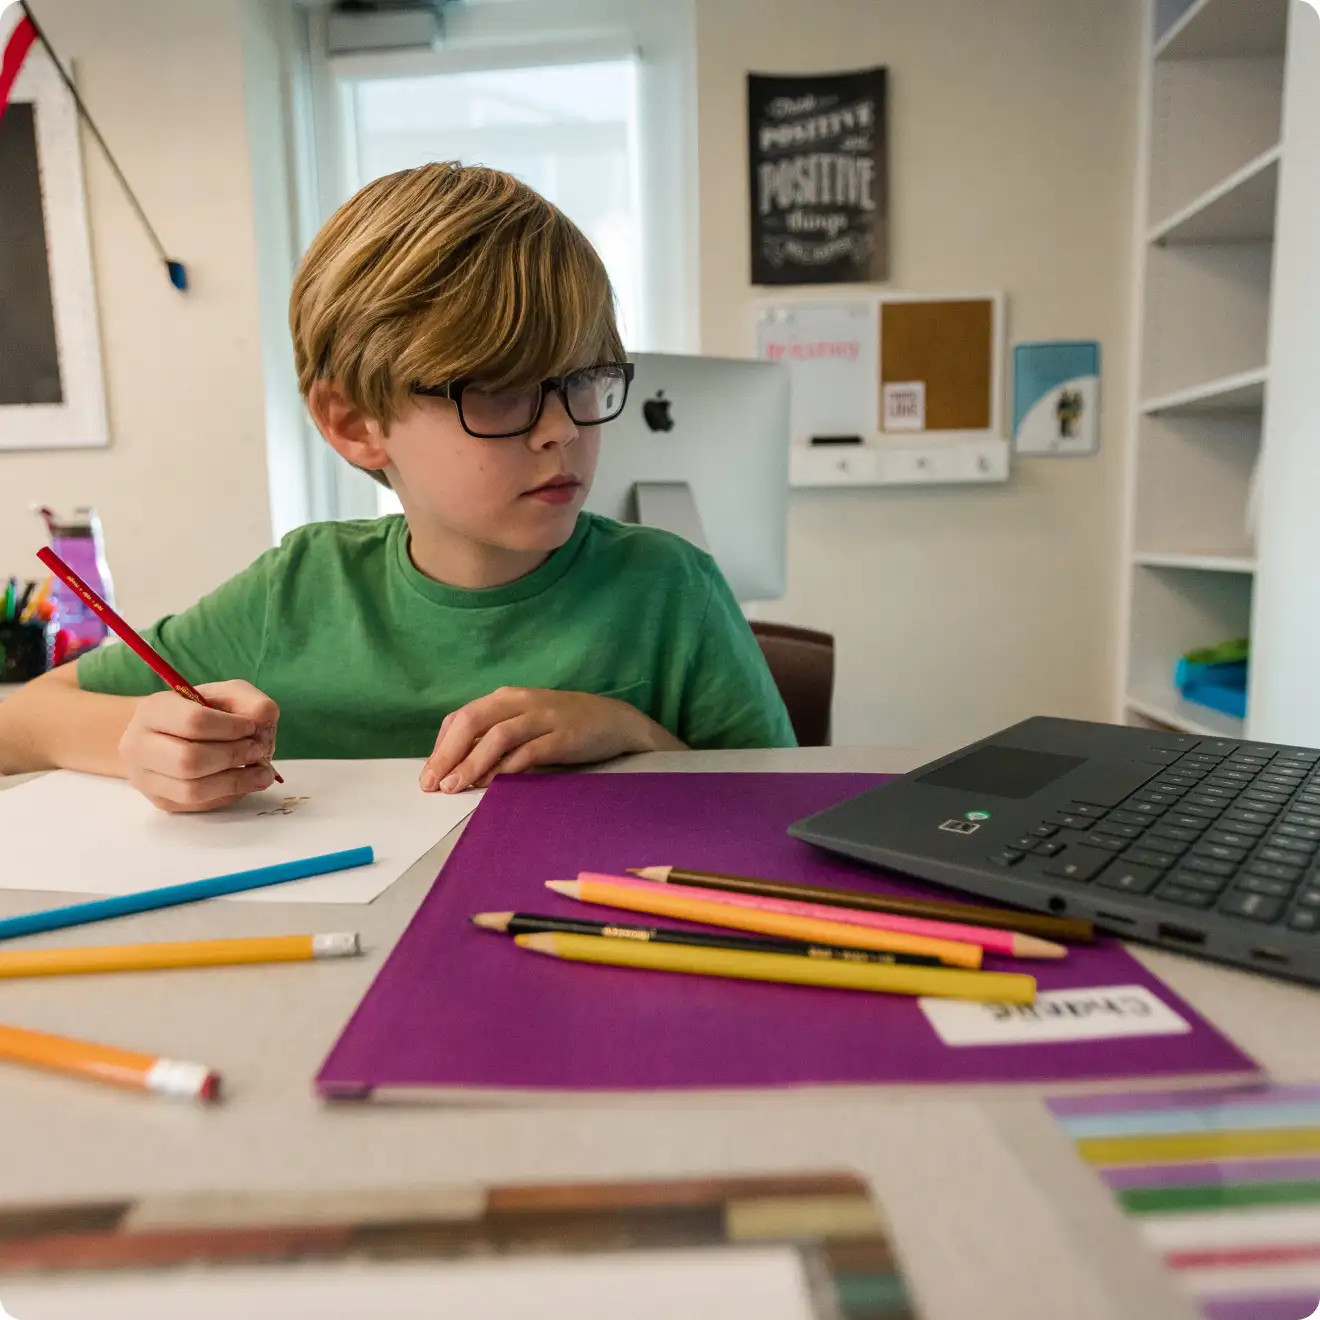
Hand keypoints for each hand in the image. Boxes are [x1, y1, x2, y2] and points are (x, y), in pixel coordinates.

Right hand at [119, 680, 279, 812]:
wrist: (165, 734)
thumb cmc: (202, 711)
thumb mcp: (229, 694)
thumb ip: (252, 705)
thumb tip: (262, 732)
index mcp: (154, 710)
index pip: (193, 722)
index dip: (231, 728)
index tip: (252, 727)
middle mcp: (140, 745)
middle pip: (188, 760)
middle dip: (233, 757)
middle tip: (258, 751)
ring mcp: (146, 778)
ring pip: (192, 790)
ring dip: (236, 782)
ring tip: (262, 773)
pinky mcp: (161, 801)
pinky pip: (198, 805)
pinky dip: (229, 795)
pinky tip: (245, 783)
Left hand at [420, 687, 683, 792]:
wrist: (615, 721)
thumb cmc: (563, 726)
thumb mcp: (524, 724)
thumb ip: (495, 738)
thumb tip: (457, 765)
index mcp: (506, 698)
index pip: (461, 718)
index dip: (441, 747)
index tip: (428, 776)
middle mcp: (520, 702)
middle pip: (472, 721)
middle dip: (448, 754)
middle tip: (433, 785)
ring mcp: (543, 717)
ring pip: (498, 736)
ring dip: (472, 763)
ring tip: (455, 788)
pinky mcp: (563, 736)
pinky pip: (530, 751)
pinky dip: (508, 768)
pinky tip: (494, 785)